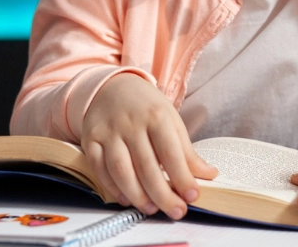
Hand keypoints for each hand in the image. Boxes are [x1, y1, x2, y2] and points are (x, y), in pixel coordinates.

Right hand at [82, 73, 217, 219]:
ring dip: (138, 195)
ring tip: (152, 208)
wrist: (112, 86)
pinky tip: (126, 199)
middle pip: (147, 167)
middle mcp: (130, 123)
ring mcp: (108, 132)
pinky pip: (100, 169)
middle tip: (176, 211)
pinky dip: (113, 188)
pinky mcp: (91, 140)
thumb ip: (187, 150)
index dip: (183, 177)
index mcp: (156, 116)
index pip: (171, 153)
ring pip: (121, 171)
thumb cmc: (146, 107)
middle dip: (163, 194)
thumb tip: (207, 175)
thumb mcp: (171, 119)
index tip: (193, 196)